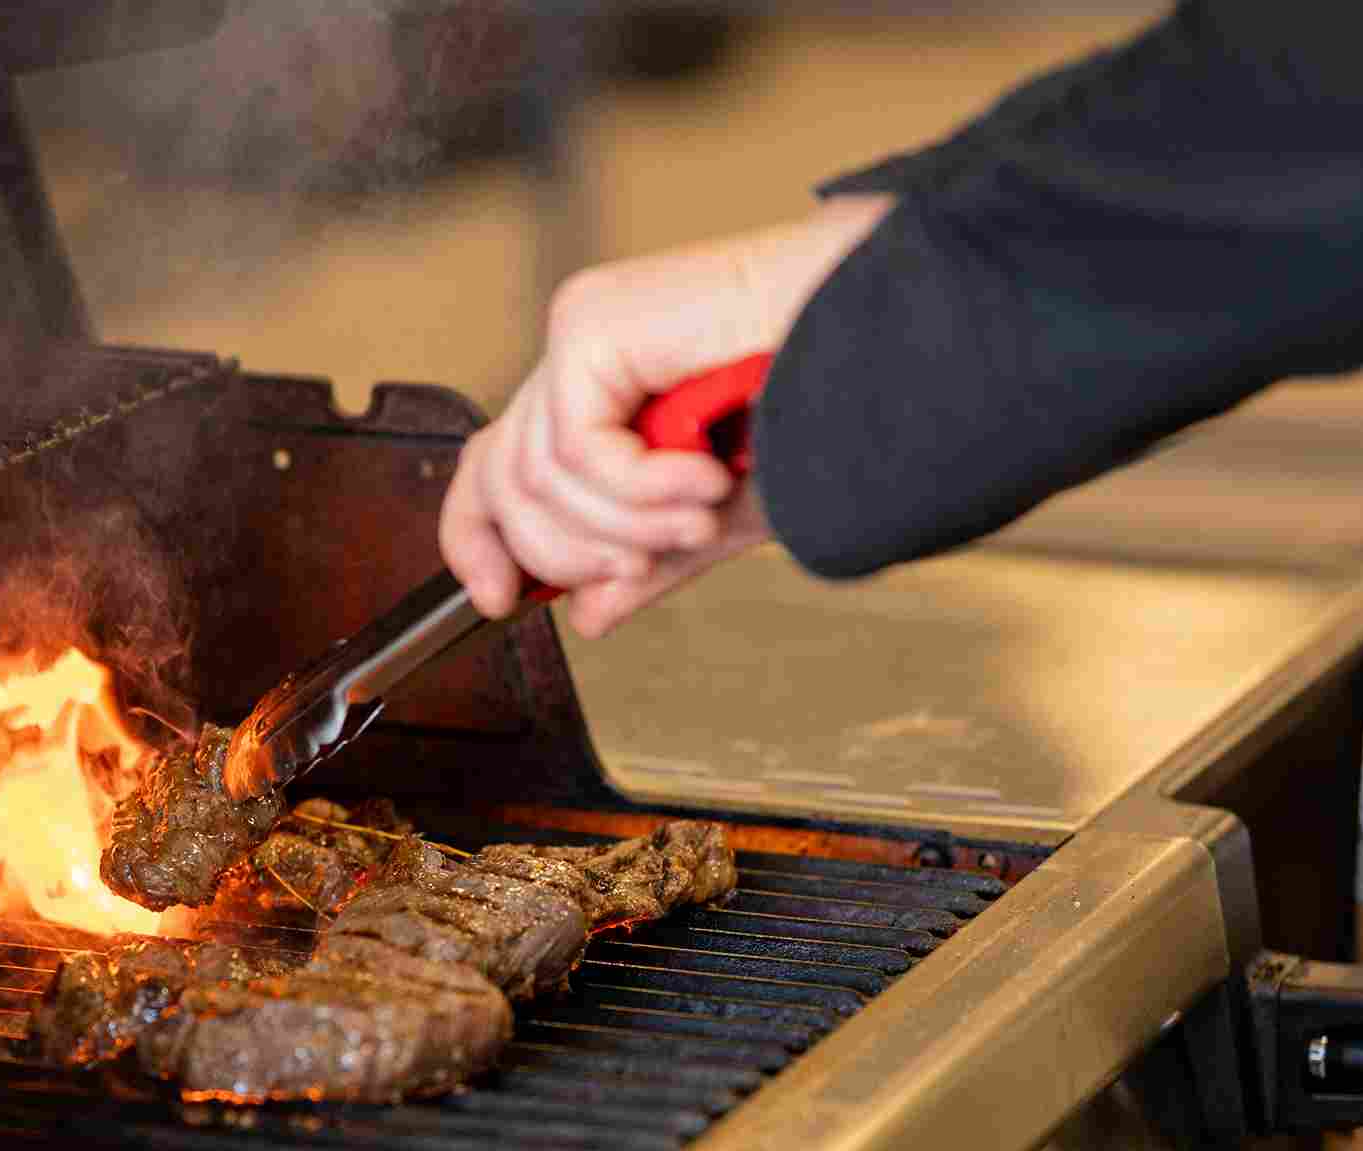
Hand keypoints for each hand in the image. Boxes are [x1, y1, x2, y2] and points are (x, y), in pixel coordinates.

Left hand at [440, 194, 893, 637]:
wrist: (883, 340)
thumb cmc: (826, 406)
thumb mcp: (719, 516)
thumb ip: (646, 563)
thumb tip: (584, 615)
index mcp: (603, 388)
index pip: (494, 468)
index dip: (480, 543)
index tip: (500, 604)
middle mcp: (581, 352)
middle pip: (501, 481)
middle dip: (569, 553)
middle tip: (645, 564)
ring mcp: (583, 330)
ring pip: (537, 478)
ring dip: (624, 526)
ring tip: (698, 515)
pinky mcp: (594, 323)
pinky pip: (574, 447)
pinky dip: (638, 486)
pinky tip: (702, 477)